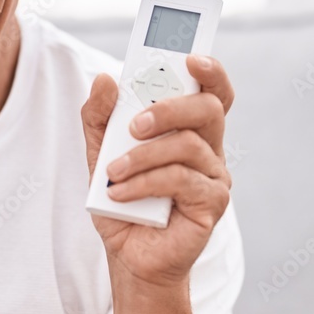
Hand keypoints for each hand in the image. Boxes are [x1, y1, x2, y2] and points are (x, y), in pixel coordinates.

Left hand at [81, 55, 233, 286]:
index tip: (189, 58)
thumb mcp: (99, 151)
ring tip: (112, 172)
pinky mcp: (213, 203)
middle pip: (206, 108)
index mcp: (188, 128)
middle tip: (132, 126)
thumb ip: (100, 115)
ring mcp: (215, 175)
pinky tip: (119, 193)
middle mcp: (208, 147)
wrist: (129, 255)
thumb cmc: (122, 199)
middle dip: (166, 109)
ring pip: (188, 144)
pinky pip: (181, 179)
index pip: (211, 90)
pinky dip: (144, 182)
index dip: (210, 70)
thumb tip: (106, 79)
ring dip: (142, 155)